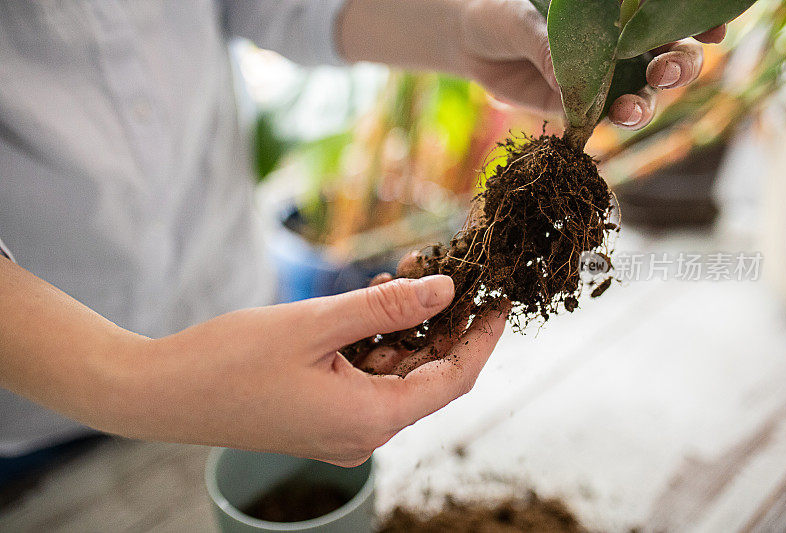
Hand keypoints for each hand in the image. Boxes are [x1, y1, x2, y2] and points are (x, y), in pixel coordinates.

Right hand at [108, 275, 505, 466]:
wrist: (160, 393)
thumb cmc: (229, 360)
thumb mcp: (315, 323)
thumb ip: (386, 307)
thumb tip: (445, 291)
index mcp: (368, 420)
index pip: (451, 381)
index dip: (481, 340)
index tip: (500, 302)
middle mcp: (361, 433)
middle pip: (425, 376)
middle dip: (441, 324)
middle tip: (452, 272)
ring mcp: (340, 427)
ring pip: (394, 373)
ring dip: (405, 327)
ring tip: (407, 276)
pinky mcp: (320, 414)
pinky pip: (365, 377)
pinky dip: (375, 341)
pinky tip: (373, 302)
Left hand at [458, 0, 726, 128]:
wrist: (469, 40)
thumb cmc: (502, 12)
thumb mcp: (525, 20)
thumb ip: (552, 45)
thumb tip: (575, 75)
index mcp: (621, 14)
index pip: (667, 18)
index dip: (697, 25)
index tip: (712, 30)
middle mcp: (622, 46)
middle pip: (670, 59)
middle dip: (679, 67)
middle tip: (664, 72)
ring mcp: (603, 78)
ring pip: (643, 94)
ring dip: (647, 102)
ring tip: (631, 108)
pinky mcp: (578, 108)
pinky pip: (602, 119)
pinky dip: (608, 125)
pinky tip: (608, 124)